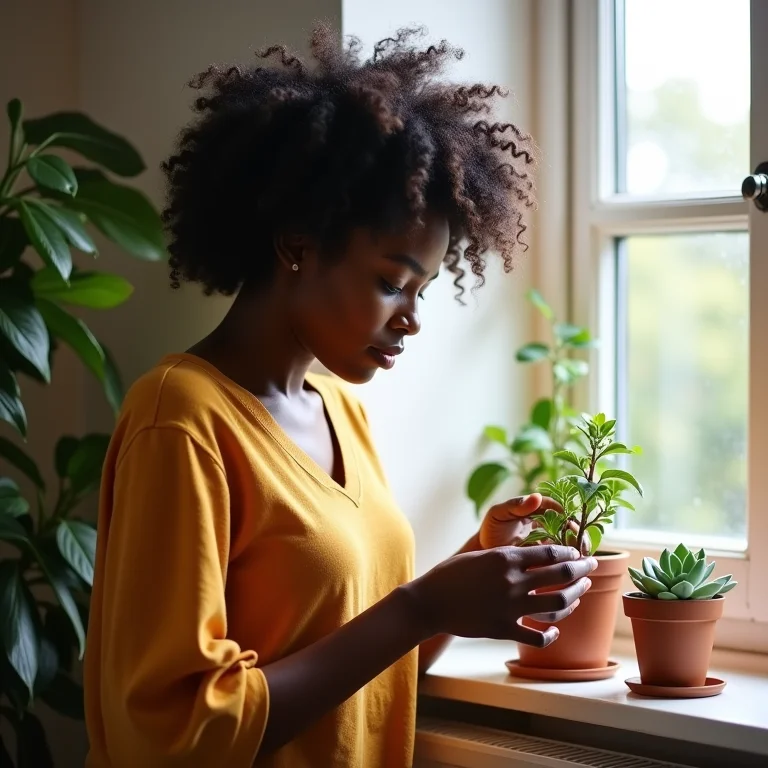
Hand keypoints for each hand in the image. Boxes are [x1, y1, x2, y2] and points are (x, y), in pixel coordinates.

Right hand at [404, 545, 597, 646]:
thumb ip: (505, 556)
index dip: (568, 552)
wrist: (430, 601)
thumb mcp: (479, 555)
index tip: (577, 553)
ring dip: (575, 596)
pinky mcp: (504, 628)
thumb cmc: (450, 574)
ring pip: (557, 603)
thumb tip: (530, 554)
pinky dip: (551, 634)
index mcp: (506, 558)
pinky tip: (555, 631)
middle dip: (581, 569)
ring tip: (581, 592)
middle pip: (560, 574)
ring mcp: (510, 606)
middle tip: (591, 566)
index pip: (549, 552)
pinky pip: (537, 635)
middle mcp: (513, 580)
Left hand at [478, 493, 588, 553]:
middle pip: (570, 525)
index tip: (571, 524)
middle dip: (578, 534)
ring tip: (579, 557)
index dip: (567, 514)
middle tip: (580, 544)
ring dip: (578, 548)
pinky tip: (573, 567)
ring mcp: (550, 539)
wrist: (485, 552)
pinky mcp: (549, 556)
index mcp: (537, 508)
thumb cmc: (492, 529)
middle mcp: (547, 522)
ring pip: (571, 541)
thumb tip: (536, 497)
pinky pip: (565, 557)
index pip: (558, 508)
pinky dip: (571, 561)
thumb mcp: (499, 514)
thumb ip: (515, 505)